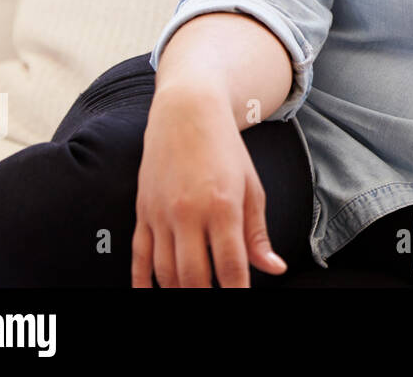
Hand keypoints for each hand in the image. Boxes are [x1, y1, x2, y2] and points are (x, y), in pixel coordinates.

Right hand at [131, 84, 288, 286]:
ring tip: (192, 297)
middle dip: (205, 297)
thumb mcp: (251, 187)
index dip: (237, 292)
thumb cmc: (225, 150)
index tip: (241, 300)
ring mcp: (161, 214)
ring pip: (165, 272)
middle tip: (215, 300)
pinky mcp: (142, 211)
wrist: (187, 113)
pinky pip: (138, 257)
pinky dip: (142, 282)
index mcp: (223, 206)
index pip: (231, 265)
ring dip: (179, 292)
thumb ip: (258, 233)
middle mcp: (189, 213)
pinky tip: (152, 294)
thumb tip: (274, 269)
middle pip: (194, 276)